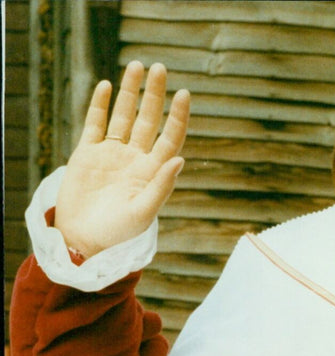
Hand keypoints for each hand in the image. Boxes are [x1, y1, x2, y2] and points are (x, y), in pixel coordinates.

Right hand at [55, 62, 189, 257]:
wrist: (84, 243)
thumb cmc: (118, 235)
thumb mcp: (142, 213)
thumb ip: (160, 186)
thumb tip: (179, 159)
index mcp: (152, 173)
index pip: (170, 138)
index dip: (178, 117)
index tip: (184, 94)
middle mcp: (135, 160)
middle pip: (149, 120)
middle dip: (154, 95)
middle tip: (159, 68)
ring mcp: (112, 155)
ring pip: (124, 116)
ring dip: (130, 93)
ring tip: (137, 66)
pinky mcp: (88, 154)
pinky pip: (96, 123)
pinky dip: (100, 105)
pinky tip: (108, 86)